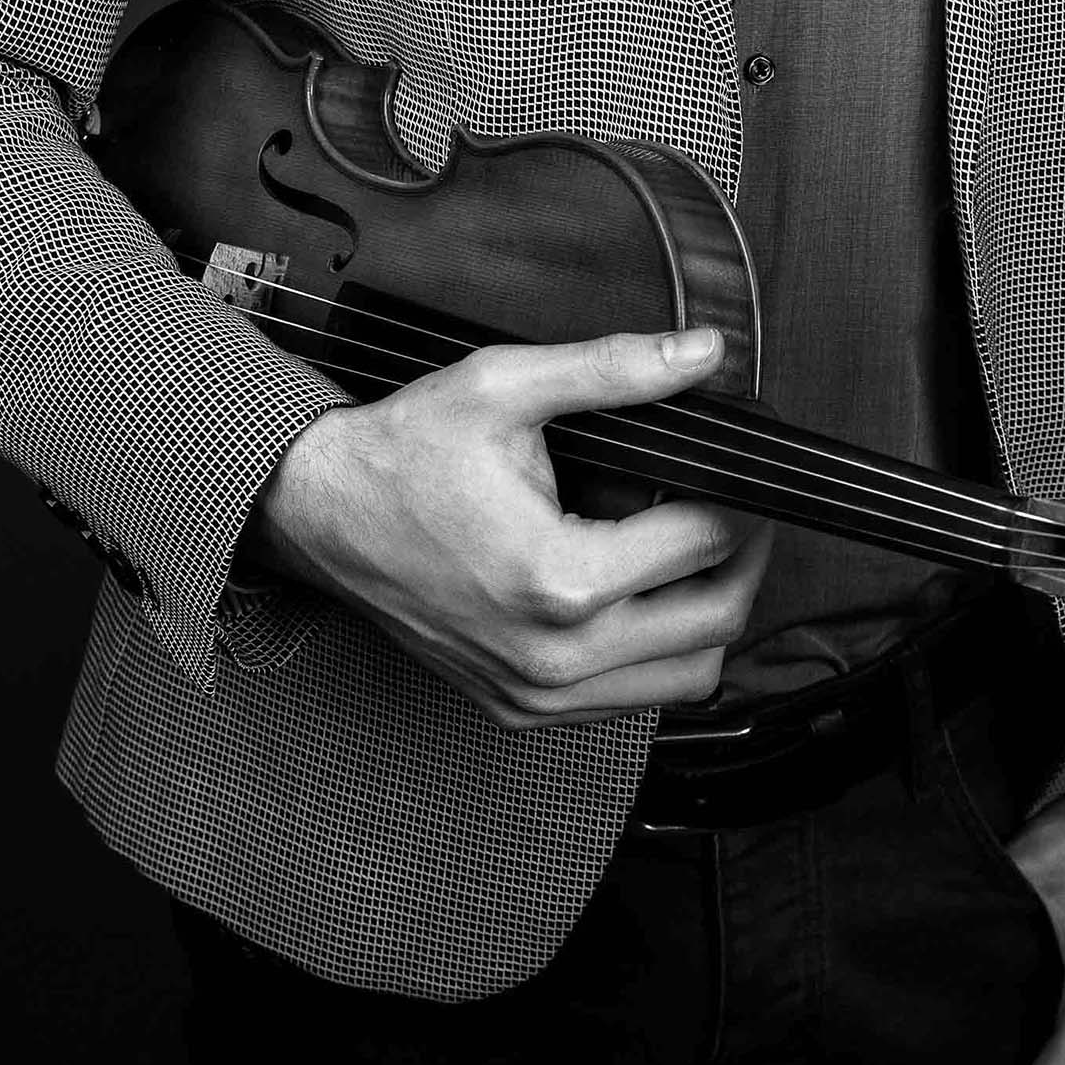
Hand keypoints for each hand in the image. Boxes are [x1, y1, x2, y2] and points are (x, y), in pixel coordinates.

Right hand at [246, 322, 773, 727]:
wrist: (318, 516)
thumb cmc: (403, 453)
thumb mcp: (504, 387)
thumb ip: (613, 369)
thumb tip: (702, 354)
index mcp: (560, 578)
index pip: (709, 543)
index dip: (745, 494)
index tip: (746, 464)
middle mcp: (554, 656)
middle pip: (718, 622)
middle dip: (746, 556)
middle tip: (737, 503)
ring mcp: (537, 696)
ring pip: (686, 678)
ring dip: (709, 611)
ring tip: (689, 546)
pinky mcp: (520, 711)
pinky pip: (630, 700)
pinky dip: (657, 650)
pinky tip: (636, 589)